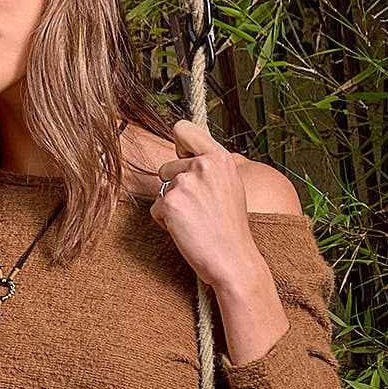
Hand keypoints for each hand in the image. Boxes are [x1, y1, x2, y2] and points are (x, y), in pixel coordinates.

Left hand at [150, 120, 257, 288]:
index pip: (182, 129)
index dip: (178, 146)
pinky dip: (165, 222)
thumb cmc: (230, 228)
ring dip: (170, 205)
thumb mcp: (229, 185)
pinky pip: (155, 209)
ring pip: (161, 189)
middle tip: (198, 208)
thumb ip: (210, 167)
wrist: (232, 259)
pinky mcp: (170, 203)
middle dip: (175, 187)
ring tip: (194, 220)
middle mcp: (202, 164)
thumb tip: (186, 156)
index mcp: (220, 157)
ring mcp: (185, 183)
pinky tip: (186, 230)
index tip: (185, 162)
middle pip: (166, 167)